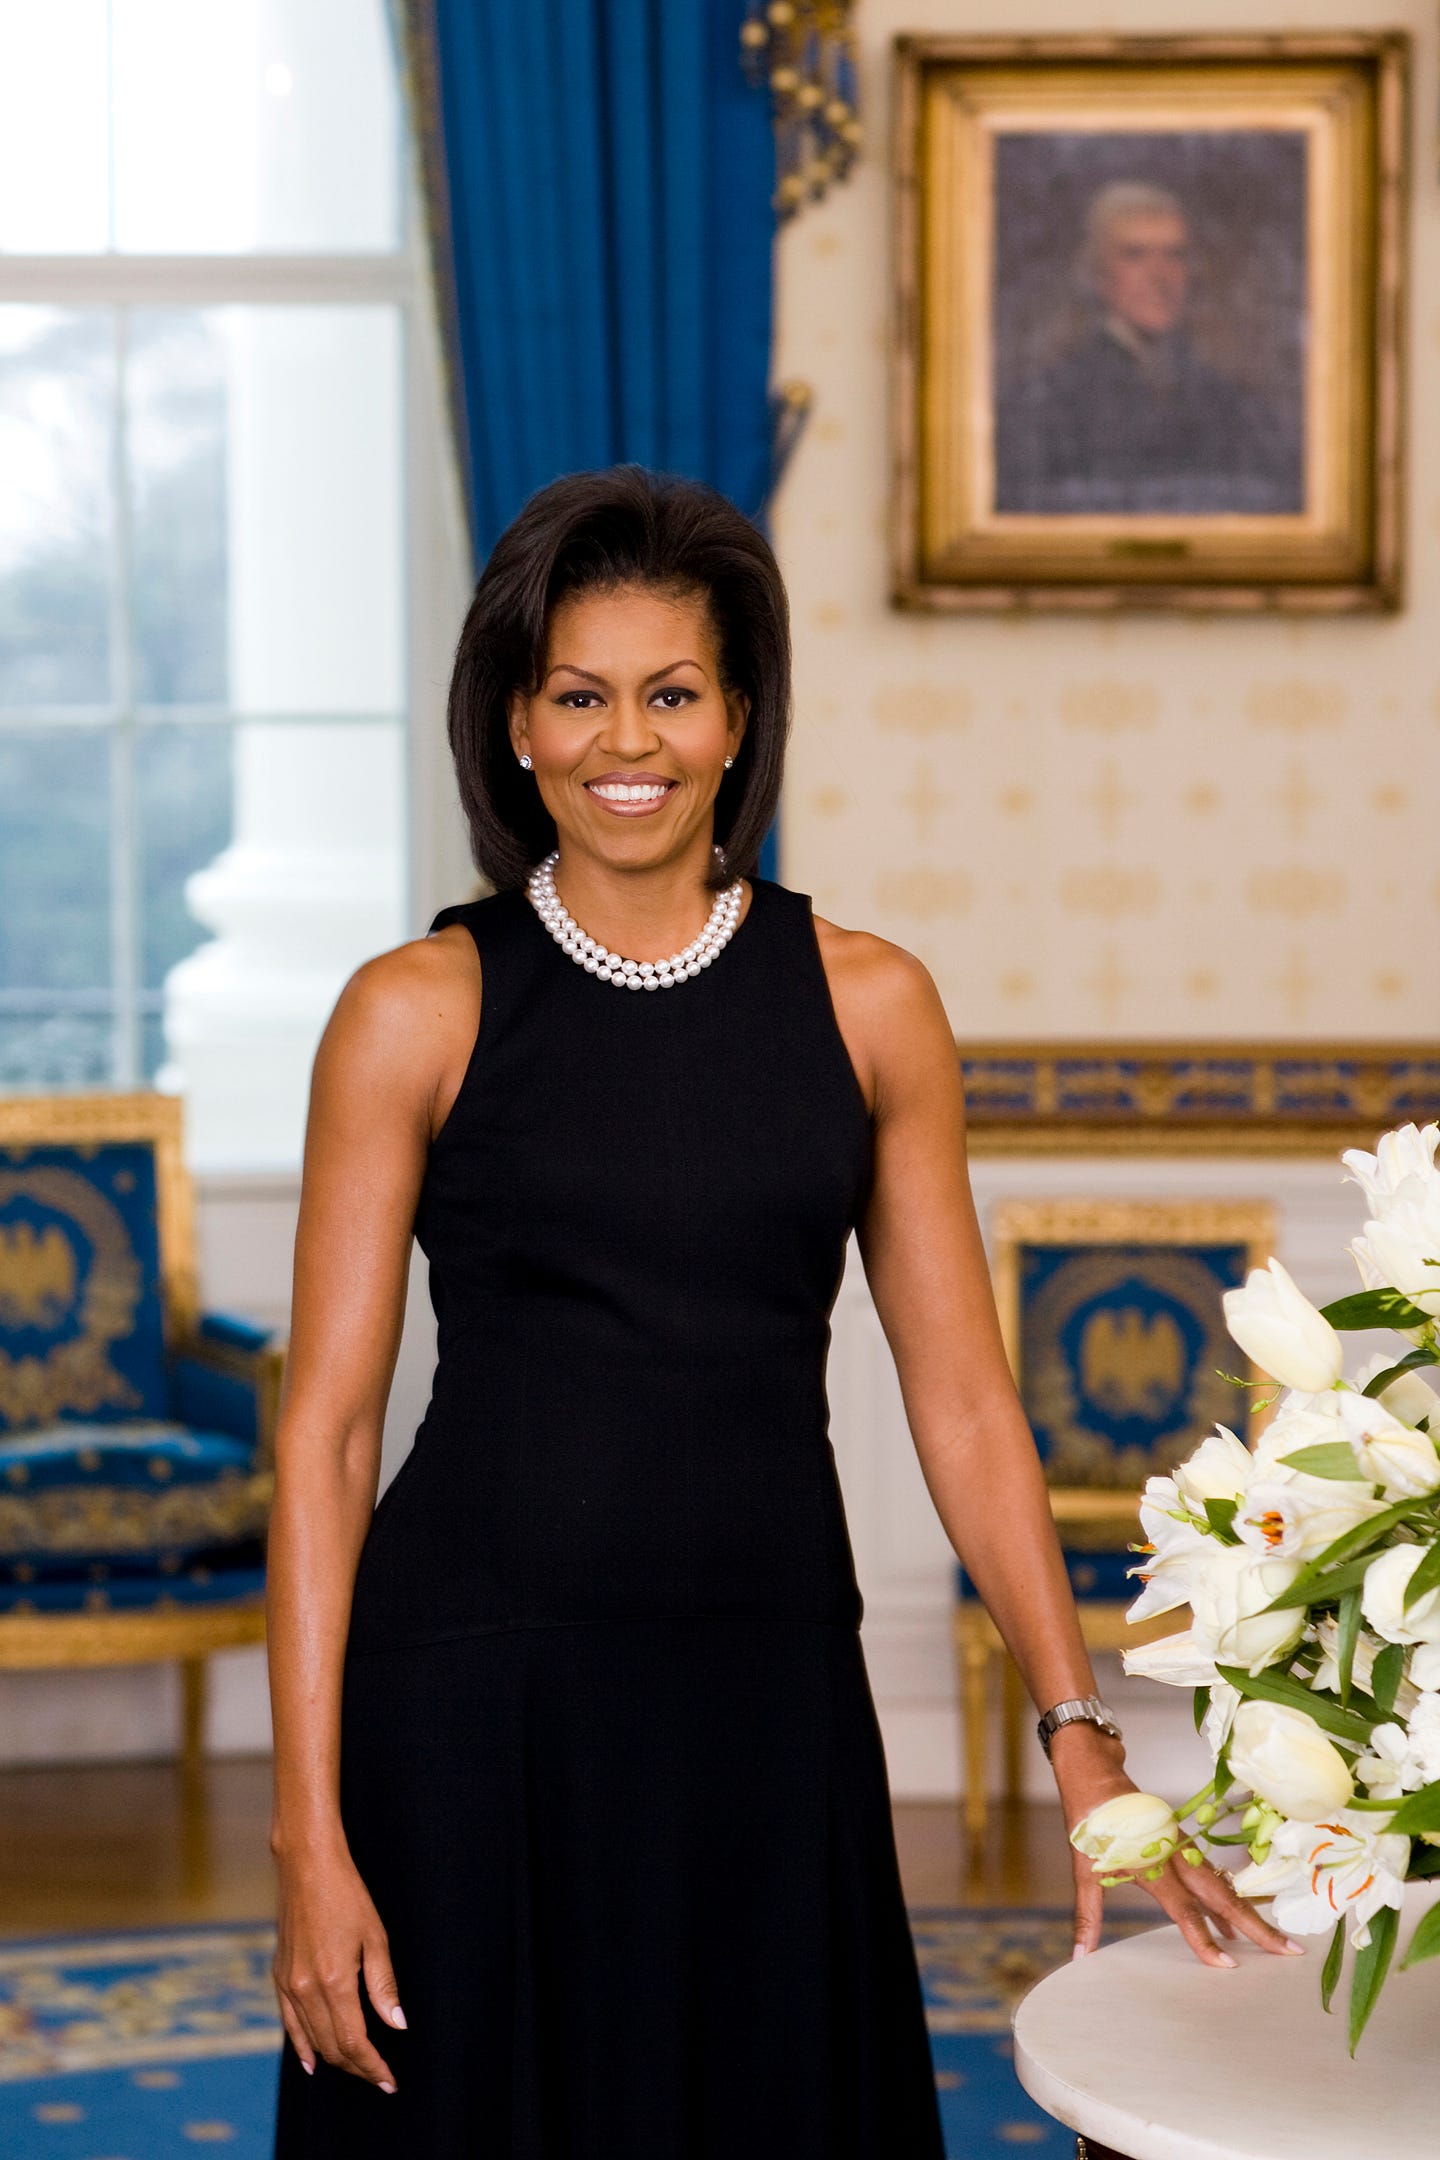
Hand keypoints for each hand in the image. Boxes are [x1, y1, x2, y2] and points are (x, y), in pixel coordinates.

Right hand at [272, 1836, 405, 2088]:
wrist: (306, 1865)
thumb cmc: (347, 1894)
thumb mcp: (375, 1936)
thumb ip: (384, 1985)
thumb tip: (397, 2024)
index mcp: (334, 1981)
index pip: (354, 2042)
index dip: (373, 2066)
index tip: (389, 2080)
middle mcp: (306, 1989)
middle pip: (332, 2047)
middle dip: (357, 2067)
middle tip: (380, 2076)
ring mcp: (288, 1984)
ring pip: (311, 2039)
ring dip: (334, 2059)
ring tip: (357, 2069)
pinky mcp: (279, 1976)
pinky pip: (289, 2023)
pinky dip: (301, 2046)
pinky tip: (311, 2061)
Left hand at [1048, 1722, 1302, 1969]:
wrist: (1095, 1775)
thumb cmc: (1088, 1822)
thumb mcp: (1082, 1869)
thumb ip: (1087, 1916)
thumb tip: (1078, 1957)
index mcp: (1152, 1864)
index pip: (1184, 1910)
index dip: (1205, 1939)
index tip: (1228, 1965)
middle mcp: (1175, 1855)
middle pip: (1221, 1896)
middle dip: (1256, 1925)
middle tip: (1288, 1951)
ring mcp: (1182, 1847)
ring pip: (1220, 1884)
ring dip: (1245, 1912)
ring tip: (1271, 1942)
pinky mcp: (1182, 1842)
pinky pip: (1210, 1875)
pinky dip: (1223, 1898)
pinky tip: (1228, 1922)